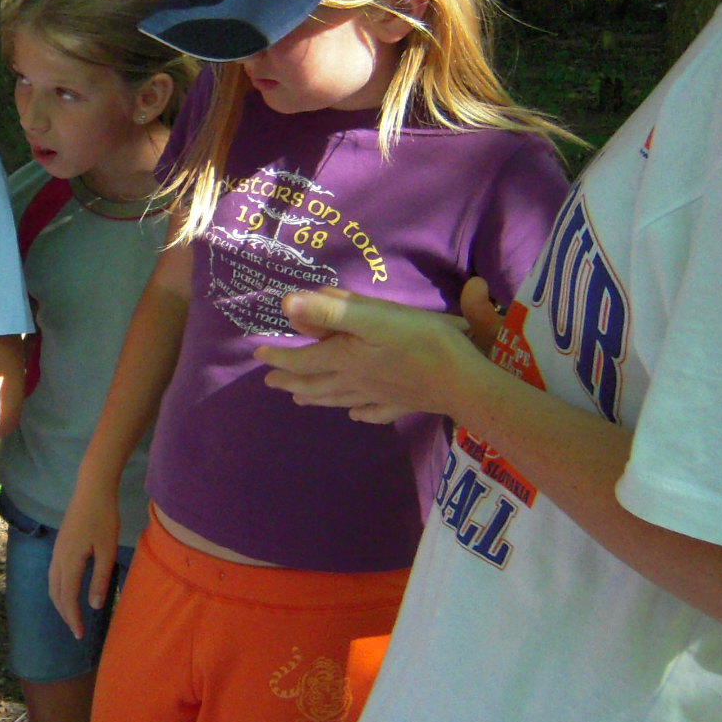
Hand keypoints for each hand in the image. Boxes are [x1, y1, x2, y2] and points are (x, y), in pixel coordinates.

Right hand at [48, 482, 118, 640]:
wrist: (92, 490)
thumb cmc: (104, 518)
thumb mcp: (107, 550)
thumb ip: (100, 578)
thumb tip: (95, 605)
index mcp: (70, 561)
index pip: (68, 598)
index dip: (73, 618)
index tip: (80, 635)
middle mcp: (58, 559)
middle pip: (56, 594)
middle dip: (65, 615)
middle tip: (77, 631)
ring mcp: (56, 551)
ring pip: (52, 584)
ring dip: (60, 603)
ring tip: (71, 616)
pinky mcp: (60, 545)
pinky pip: (53, 574)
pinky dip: (58, 589)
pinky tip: (67, 591)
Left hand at [254, 284, 497, 424]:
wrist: (463, 381)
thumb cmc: (420, 341)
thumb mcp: (373, 317)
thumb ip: (330, 311)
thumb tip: (286, 306)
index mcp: (345, 358)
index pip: (303, 359)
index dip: (279, 357)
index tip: (258, 355)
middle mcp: (356, 380)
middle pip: (316, 383)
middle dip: (290, 381)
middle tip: (270, 383)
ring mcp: (379, 396)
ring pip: (338, 398)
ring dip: (316, 398)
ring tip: (299, 401)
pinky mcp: (402, 404)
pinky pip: (374, 412)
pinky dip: (360, 413)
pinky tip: (355, 415)